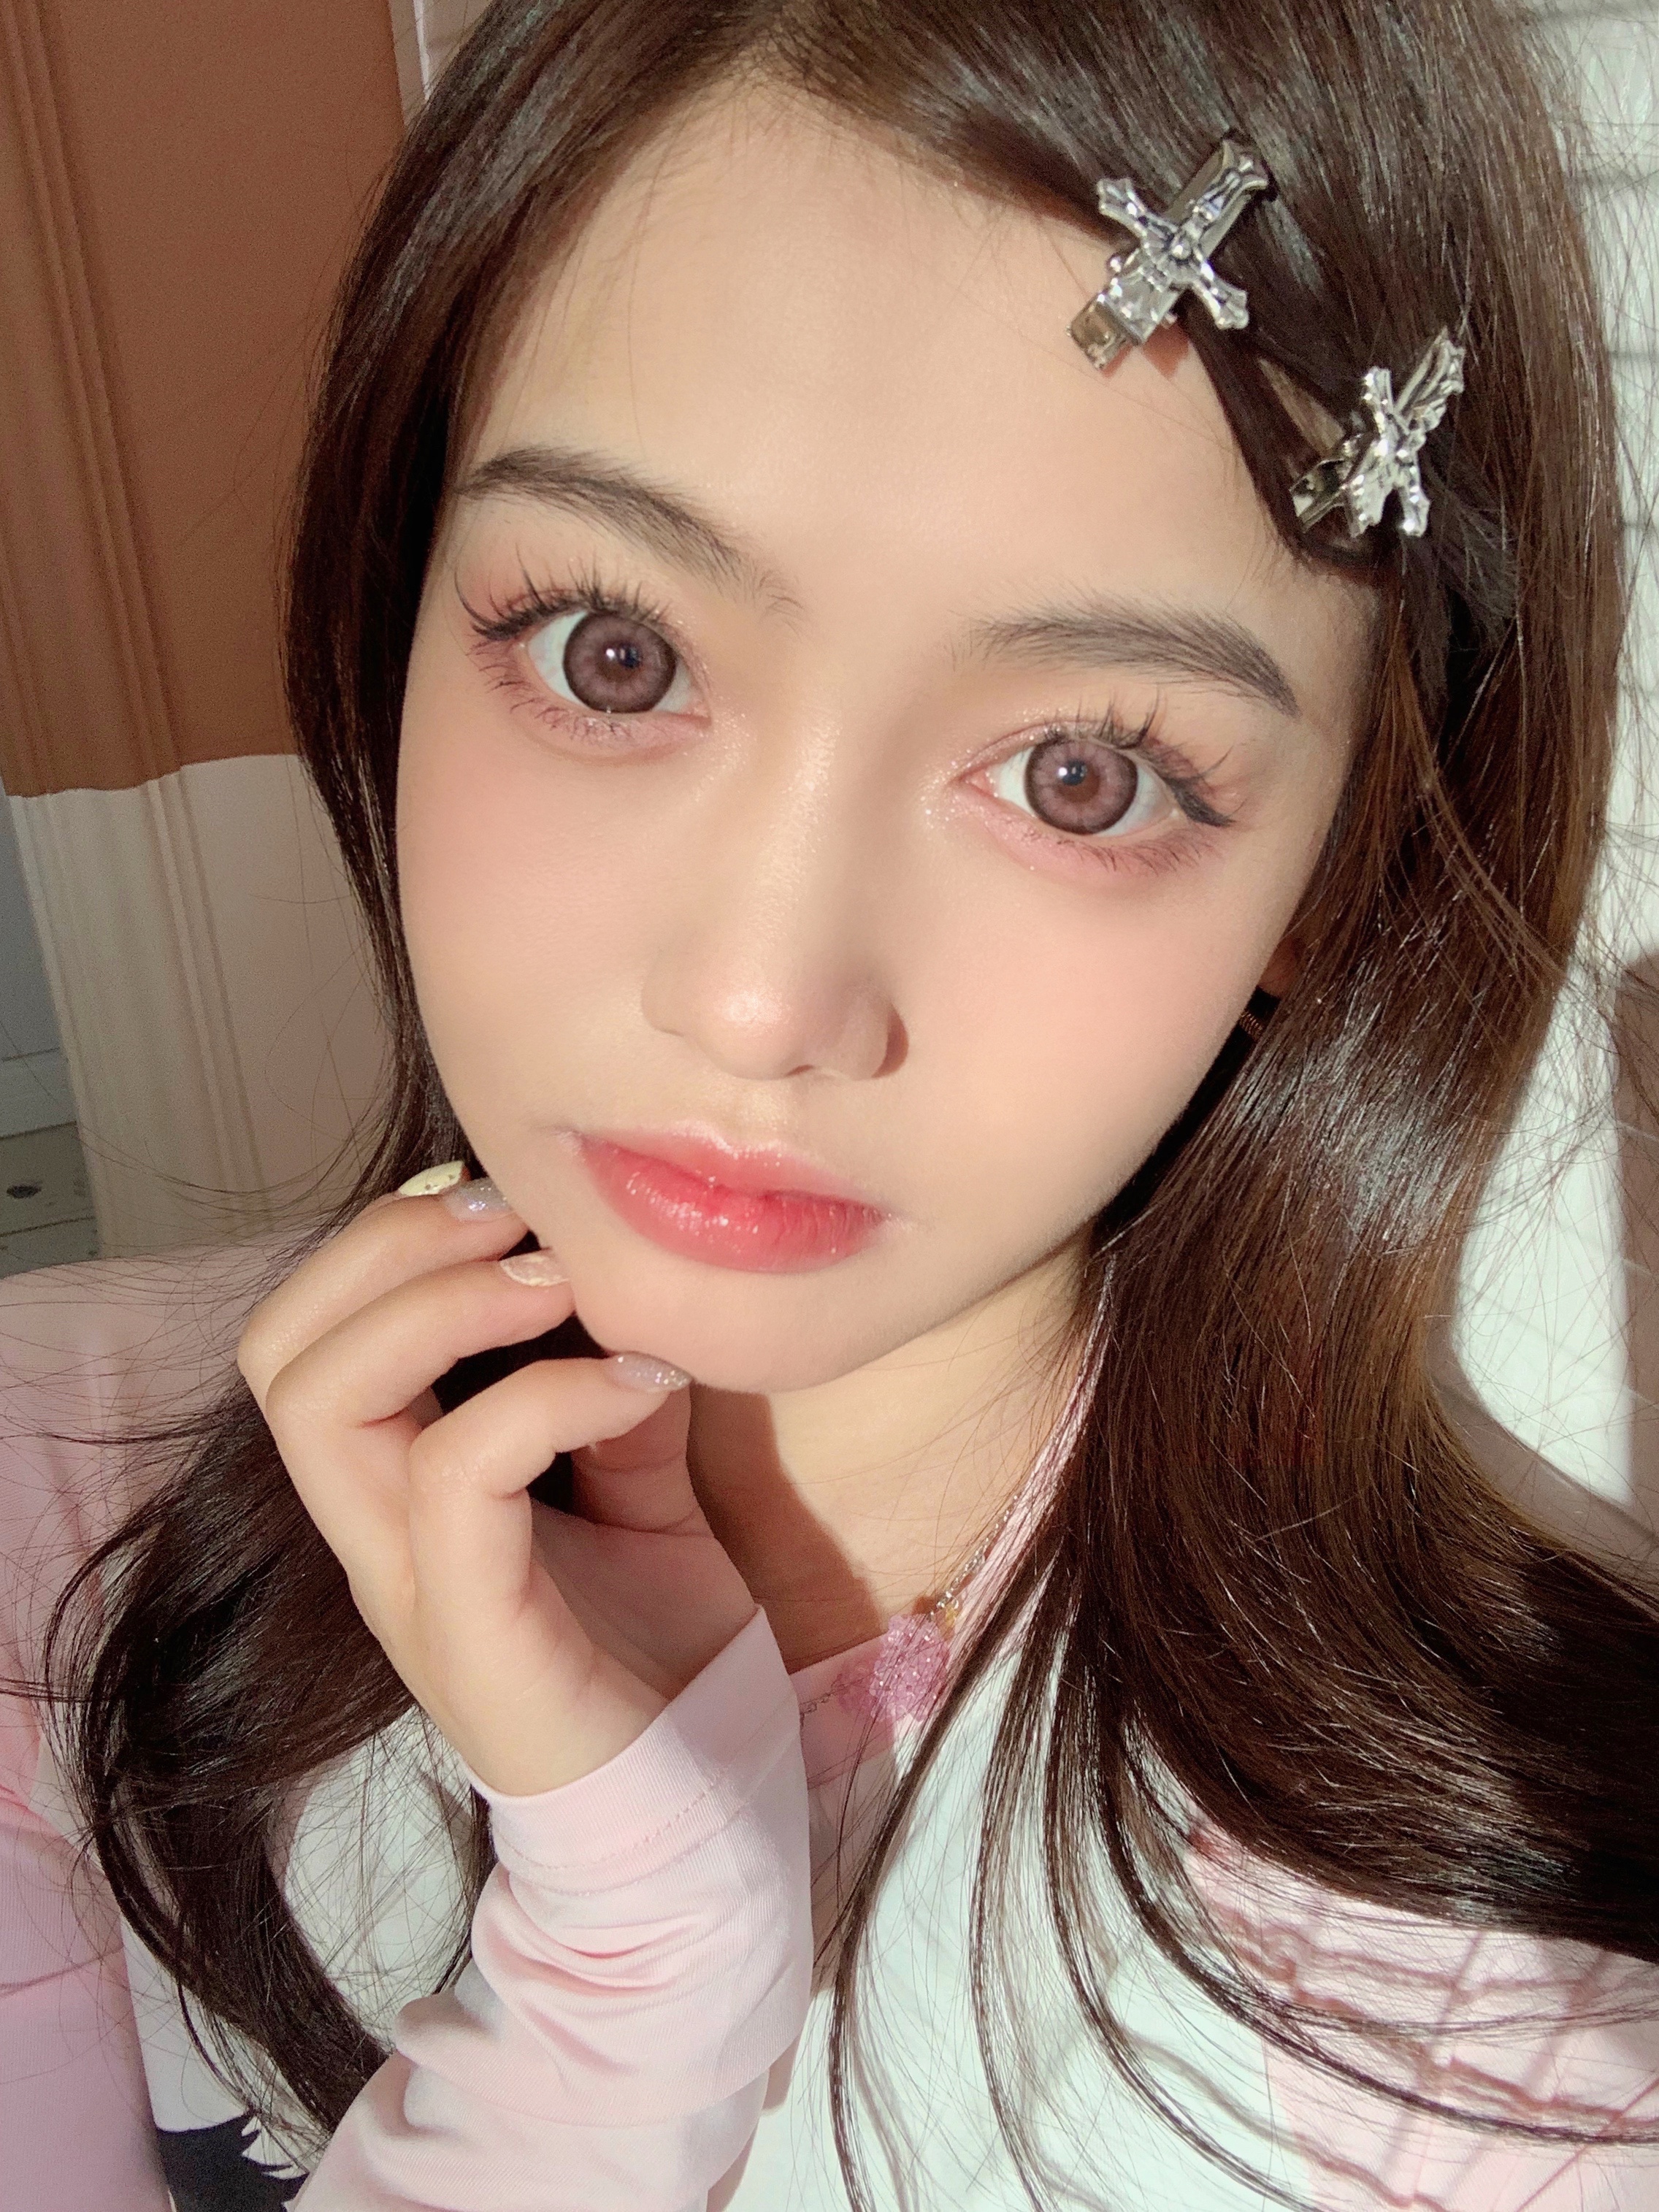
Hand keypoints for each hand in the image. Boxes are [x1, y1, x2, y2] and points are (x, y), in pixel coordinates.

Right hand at [236, 1169, 758, 1795]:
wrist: (697, 1814)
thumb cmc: (661, 1655)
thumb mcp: (643, 1494)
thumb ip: (612, 1401)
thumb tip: (627, 1298)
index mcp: (399, 1491)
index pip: (305, 1342)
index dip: (377, 1245)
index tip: (498, 1197)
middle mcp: (376, 1533)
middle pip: (280, 1356)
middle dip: (385, 1250)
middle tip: (509, 1218)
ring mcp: (409, 1584)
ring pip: (323, 1405)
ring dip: (442, 1306)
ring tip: (559, 1283)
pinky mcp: (468, 1632)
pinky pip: (457, 1476)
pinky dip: (549, 1396)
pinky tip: (642, 1382)